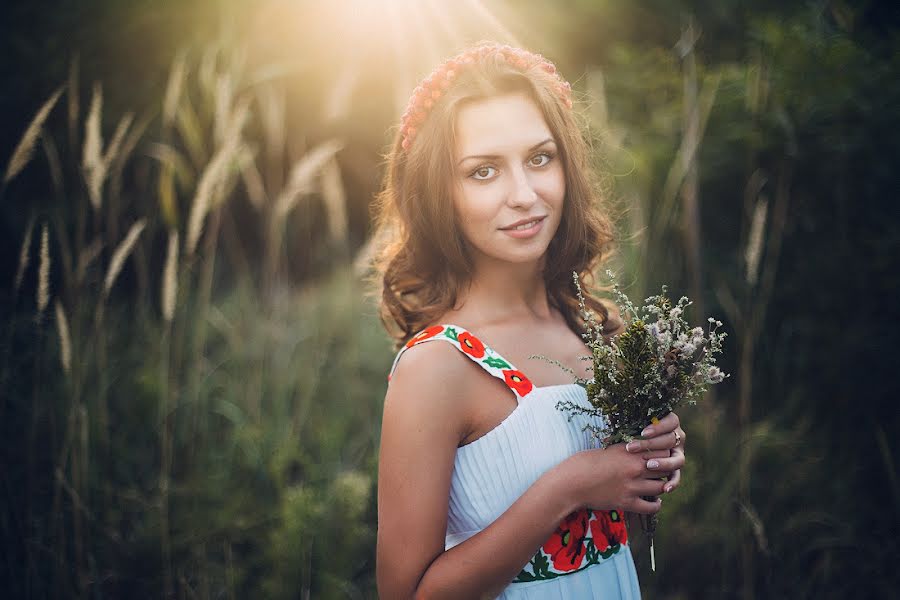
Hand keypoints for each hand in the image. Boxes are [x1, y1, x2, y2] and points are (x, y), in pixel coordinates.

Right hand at [564, 441, 678, 514]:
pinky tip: (655, 501)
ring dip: (661, 487)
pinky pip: (651, 507)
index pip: (662, 450)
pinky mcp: (627, 503)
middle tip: (662, 472)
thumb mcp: (608, 449)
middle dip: (665, 470)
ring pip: (661, 487)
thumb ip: (627, 448)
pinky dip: (656, 505)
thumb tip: (640, 445)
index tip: (661, 456)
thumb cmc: (586, 462)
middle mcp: (634, 468)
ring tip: (658, 486)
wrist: (572, 482)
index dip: (664, 453)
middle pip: (665, 468)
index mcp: (630, 451)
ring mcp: (632, 486)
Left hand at [623, 412, 685, 493]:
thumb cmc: (626, 433)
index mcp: (669, 423)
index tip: (642, 433)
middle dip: (651, 445)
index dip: (658, 427)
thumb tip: (613, 417)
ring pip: (677, 459)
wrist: (627, 452)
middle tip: (633, 448)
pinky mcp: (674, 469)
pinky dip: (673, 482)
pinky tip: (665, 488)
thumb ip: (627, 420)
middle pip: (670, 440)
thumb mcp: (629, 424)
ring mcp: (677, 454)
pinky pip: (677, 476)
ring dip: (664, 463)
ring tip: (648, 465)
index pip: (671, 421)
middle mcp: (677, 438)